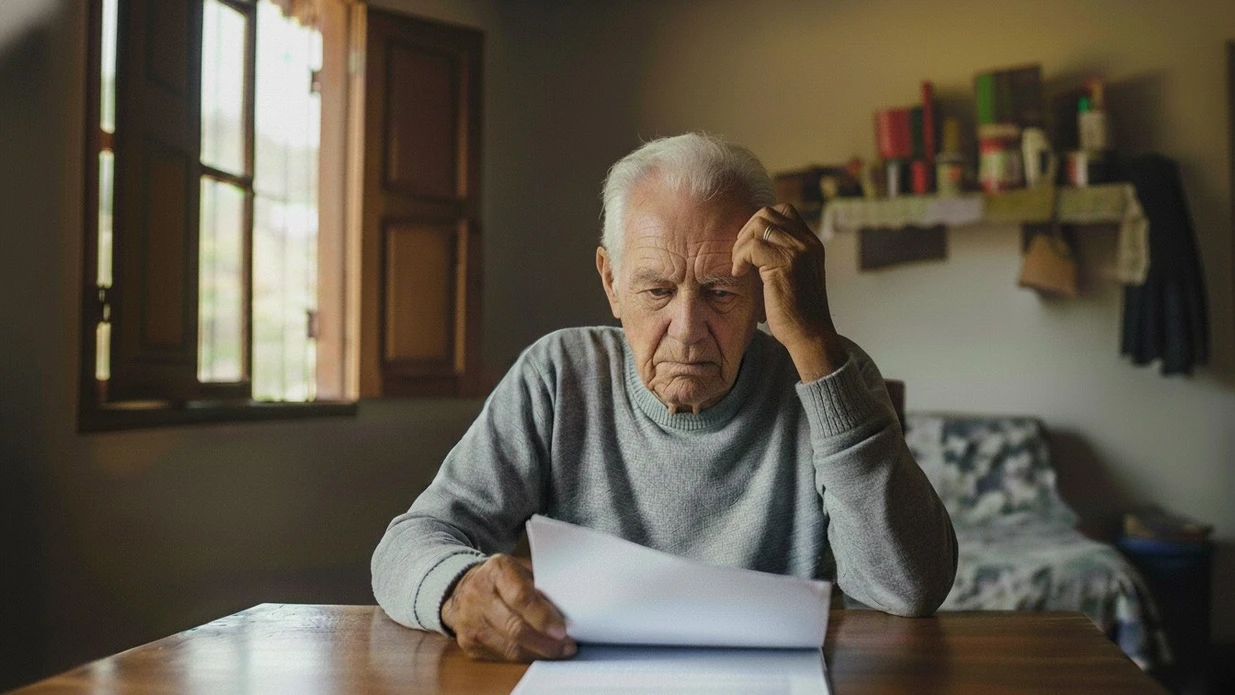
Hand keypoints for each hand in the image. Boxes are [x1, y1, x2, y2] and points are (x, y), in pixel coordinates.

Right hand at [440, 554, 575, 661]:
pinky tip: (538, 653)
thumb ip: (540, 585)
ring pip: (509, 648)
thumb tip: (566, 610)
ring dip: (538, 653)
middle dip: (545, 642)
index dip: (543, 617)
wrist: (461, 588)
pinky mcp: (469, 644)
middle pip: (514, 628)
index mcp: (496, 571)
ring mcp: (470, 622)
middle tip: (566, 646)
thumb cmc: (501, 578)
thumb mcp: (520, 569)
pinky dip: (524, 657)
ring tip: (558, 651)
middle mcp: (478, 596)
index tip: (562, 630)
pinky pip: (502, 657)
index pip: (521, 597)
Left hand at [731, 203, 842, 381]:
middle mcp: (807, 242)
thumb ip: (782, 256)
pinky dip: (739, 258)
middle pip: (767, 213)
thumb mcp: (793, 277)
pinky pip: (752, 246)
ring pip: (759, 225)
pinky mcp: (785, 264)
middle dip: (746, 231)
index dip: (760, 223)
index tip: (749, 246)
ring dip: (741, 243)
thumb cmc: (797, 313)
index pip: (783, 211)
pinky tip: (739, 274)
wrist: (811, 336)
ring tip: (739, 265)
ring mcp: (798, 251)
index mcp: (811, 243)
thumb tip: (754, 244)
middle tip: (740, 256)